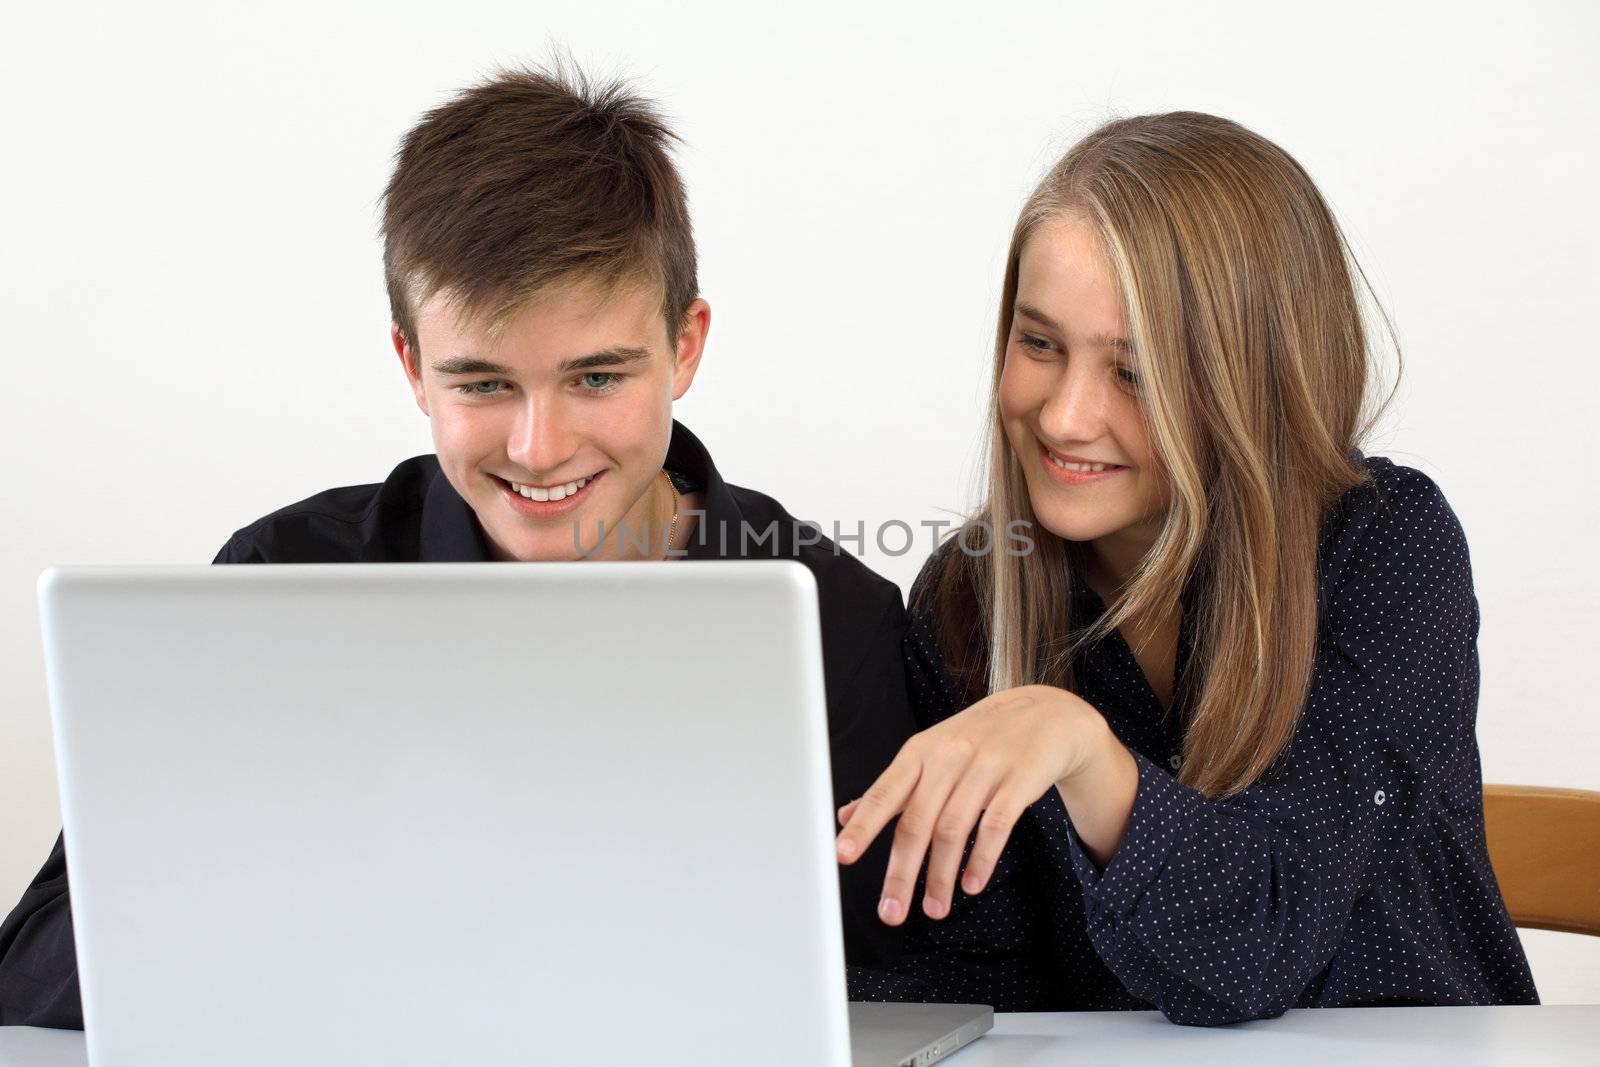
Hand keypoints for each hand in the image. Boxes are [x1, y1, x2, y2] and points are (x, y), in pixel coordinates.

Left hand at [835, 685, 1111, 924]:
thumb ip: (892, 789)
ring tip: (934, 908)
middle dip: (902, 872)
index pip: (884, 793)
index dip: (863, 826)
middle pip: (917, 822)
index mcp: (919, 752)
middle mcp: (948, 757)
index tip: (843, 855)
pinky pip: (997, 825)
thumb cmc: (978, 739)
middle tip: (891, 912)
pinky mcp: (1019, 780)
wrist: (1044, 715)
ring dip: (941, 876)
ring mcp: (985, 767)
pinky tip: (972, 884)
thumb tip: (845, 816)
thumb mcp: (930, 753)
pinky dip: (982, 859)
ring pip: (953, 828)